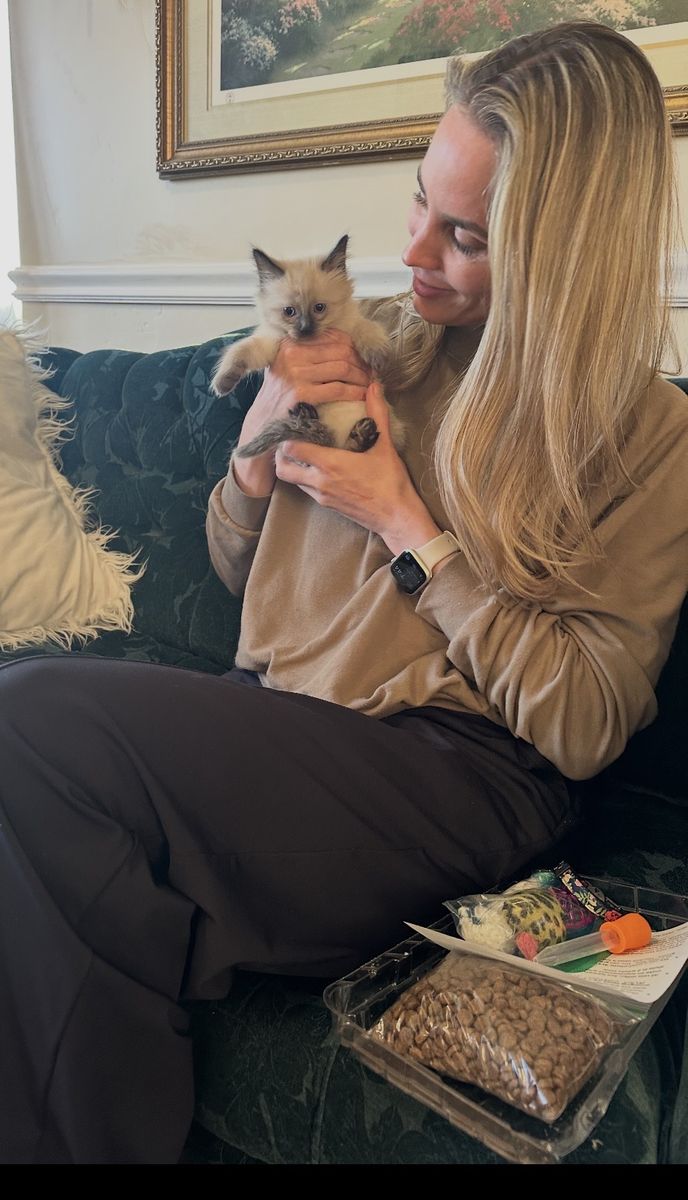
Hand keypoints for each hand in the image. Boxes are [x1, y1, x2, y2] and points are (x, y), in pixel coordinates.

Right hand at [233, 330, 370, 496]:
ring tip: (369, 385)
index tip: (365, 361)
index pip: (333, 337)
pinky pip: (338, 389)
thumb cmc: (280, 396)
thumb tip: (348, 346)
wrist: (262, 423)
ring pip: (343, 368)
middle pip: (341, 351)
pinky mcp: (301, 393)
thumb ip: (310, 354)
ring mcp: (295, 373)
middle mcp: (291, 354)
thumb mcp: (288, 368)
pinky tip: (362, 396)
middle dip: (361, 363)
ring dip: (362, 377)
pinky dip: (355, 392)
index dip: (355, 348)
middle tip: (372, 374)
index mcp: (291, 344)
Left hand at [275, 381, 441, 554]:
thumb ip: (377, 413)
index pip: (292, 448)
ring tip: (302, 450)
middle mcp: (320, 481)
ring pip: (291, 479)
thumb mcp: (385, 445)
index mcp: (330, 464)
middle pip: (282, 467)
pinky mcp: (326, 505)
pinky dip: (303, 477)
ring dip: (292, 465)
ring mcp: (321, 495)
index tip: (295, 423)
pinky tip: (317, 466)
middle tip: (291, 438)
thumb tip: (373, 386)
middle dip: (281, 453)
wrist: (396, 517)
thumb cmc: (391, 482)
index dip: (288, 435)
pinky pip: (305, 489)